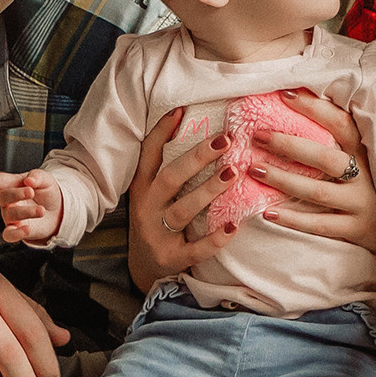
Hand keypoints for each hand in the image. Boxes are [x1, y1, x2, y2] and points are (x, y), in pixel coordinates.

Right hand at [0, 167, 63, 242]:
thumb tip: (29, 180)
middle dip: (16, 194)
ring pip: (10, 215)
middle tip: (31, 192)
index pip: (1, 181)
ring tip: (41, 210)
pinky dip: (16, 233)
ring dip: (26, 212)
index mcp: (13, 185)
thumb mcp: (45, 180)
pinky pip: (9, 235)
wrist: (57, 211)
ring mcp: (11, 217)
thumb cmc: (46, 193)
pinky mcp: (17, 231)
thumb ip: (37, 177)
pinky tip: (27, 229)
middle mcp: (9, 201)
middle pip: (3, 197)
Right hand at [126, 107, 241, 291]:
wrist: (143, 266)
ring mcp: (157, 233)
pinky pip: (195, 249)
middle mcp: (147, 207)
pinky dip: (214, 239)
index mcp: (142, 187)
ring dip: (208, 190)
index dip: (161, 132)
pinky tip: (233, 226)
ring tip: (233, 173)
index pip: (149, 154)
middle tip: (225, 140)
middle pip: (170, 178)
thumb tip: (189, 120)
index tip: (181, 110)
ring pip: (183, 210)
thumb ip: (168, 165)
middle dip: (197, 158)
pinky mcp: (171, 258)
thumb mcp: (153, 192)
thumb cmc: (156, 218)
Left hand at [255, 89, 375, 266]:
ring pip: (318, 192)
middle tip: (258, 135)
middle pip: (324, 158)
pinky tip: (268, 211)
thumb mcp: (368, 159)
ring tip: (255, 169)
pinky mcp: (355, 229)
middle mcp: (366, 176)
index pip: (341, 124)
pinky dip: (292, 219)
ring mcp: (361, 204)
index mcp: (368, 152)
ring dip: (284, 180)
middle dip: (289, 145)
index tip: (285, 95)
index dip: (314, 108)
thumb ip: (343, 140)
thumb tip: (303, 103)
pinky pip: (319, 224)